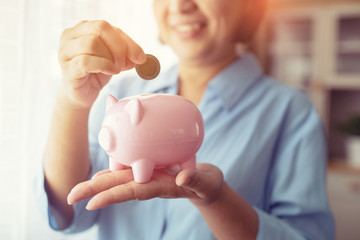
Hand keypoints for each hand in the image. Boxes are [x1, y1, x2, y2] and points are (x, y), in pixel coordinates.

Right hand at [58, 20, 145, 107]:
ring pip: (92, 43)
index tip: (140, 57)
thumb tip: (140, 56)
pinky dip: (104, 65)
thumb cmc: (96, 73)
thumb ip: (126, 53)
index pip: (106, 26)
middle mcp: (70, 36)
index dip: (127, 41)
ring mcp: (65, 52)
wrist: (82, 94)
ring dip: (111, 57)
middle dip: (119, 46)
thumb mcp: (114, 59)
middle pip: (99, 29)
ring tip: (117, 68)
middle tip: (126, 62)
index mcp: (82, 28)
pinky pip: (86, 61)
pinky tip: (112, 72)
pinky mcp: (68, 69)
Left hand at [67, 163, 223, 209]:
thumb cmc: (206, 185)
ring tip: (80, 188)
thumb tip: (182, 179)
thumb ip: (195, 181)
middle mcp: (151, 184)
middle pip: (120, 187)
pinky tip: (101, 174)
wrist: (206, 186)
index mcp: (161, 187)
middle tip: (70, 196)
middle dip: (95, 191)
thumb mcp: (205, 183)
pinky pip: (129, 173)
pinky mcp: (152, 172)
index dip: (113, 196)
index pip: (134, 191)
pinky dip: (114, 173)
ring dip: (100, 184)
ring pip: (121, 180)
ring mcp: (150, 178)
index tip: (92, 203)